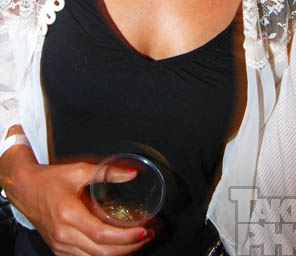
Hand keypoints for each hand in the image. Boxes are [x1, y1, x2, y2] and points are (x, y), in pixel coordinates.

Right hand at [2, 147, 154, 255]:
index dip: (124, 237)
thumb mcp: (79, 170)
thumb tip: (131, 173)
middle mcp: (64, 235)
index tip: (143, 231)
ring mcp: (61, 246)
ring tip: (138, 241)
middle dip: (129, 247)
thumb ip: (106, 172)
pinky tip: (118, 246)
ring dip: (119, 254)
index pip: (101, 234)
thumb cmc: (50, 180)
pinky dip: (104, 255)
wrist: (26, 190)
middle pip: (102, 252)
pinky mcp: (60, 250)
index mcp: (68, 214)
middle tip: (148, 235)